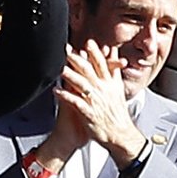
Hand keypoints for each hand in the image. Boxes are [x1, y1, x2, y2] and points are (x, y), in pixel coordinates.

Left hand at [56, 42, 146, 166]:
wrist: (120, 134)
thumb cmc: (117, 112)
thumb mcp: (118, 88)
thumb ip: (114, 70)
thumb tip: (114, 54)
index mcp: (110, 84)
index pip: (103, 65)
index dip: (95, 53)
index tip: (88, 43)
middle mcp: (103, 90)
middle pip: (90, 72)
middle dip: (79, 60)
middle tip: (68, 51)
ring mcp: (96, 101)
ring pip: (82, 85)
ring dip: (71, 76)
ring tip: (61, 69)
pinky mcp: (89, 113)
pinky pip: (75, 103)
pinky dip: (65, 96)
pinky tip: (56, 91)